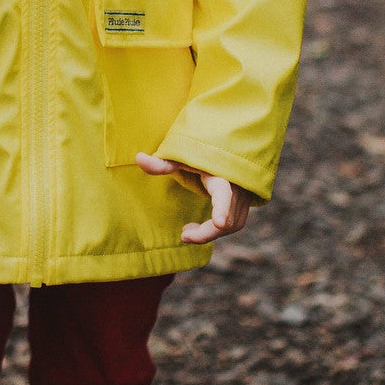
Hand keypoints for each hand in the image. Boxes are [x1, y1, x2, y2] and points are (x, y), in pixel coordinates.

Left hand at [135, 152, 254, 243]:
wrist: (227, 148)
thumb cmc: (201, 152)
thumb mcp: (181, 157)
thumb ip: (162, 163)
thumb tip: (137, 158)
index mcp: (222, 175)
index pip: (224, 193)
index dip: (222, 208)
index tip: (219, 222)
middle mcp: (238, 186)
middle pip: (226, 219)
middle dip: (205, 233)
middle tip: (183, 235)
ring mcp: (245, 195)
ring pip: (233, 224)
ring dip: (211, 233)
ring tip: (187, 232)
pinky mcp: (247, 203)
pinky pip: (236, 223)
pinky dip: (219, 230)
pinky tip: (202, 228)